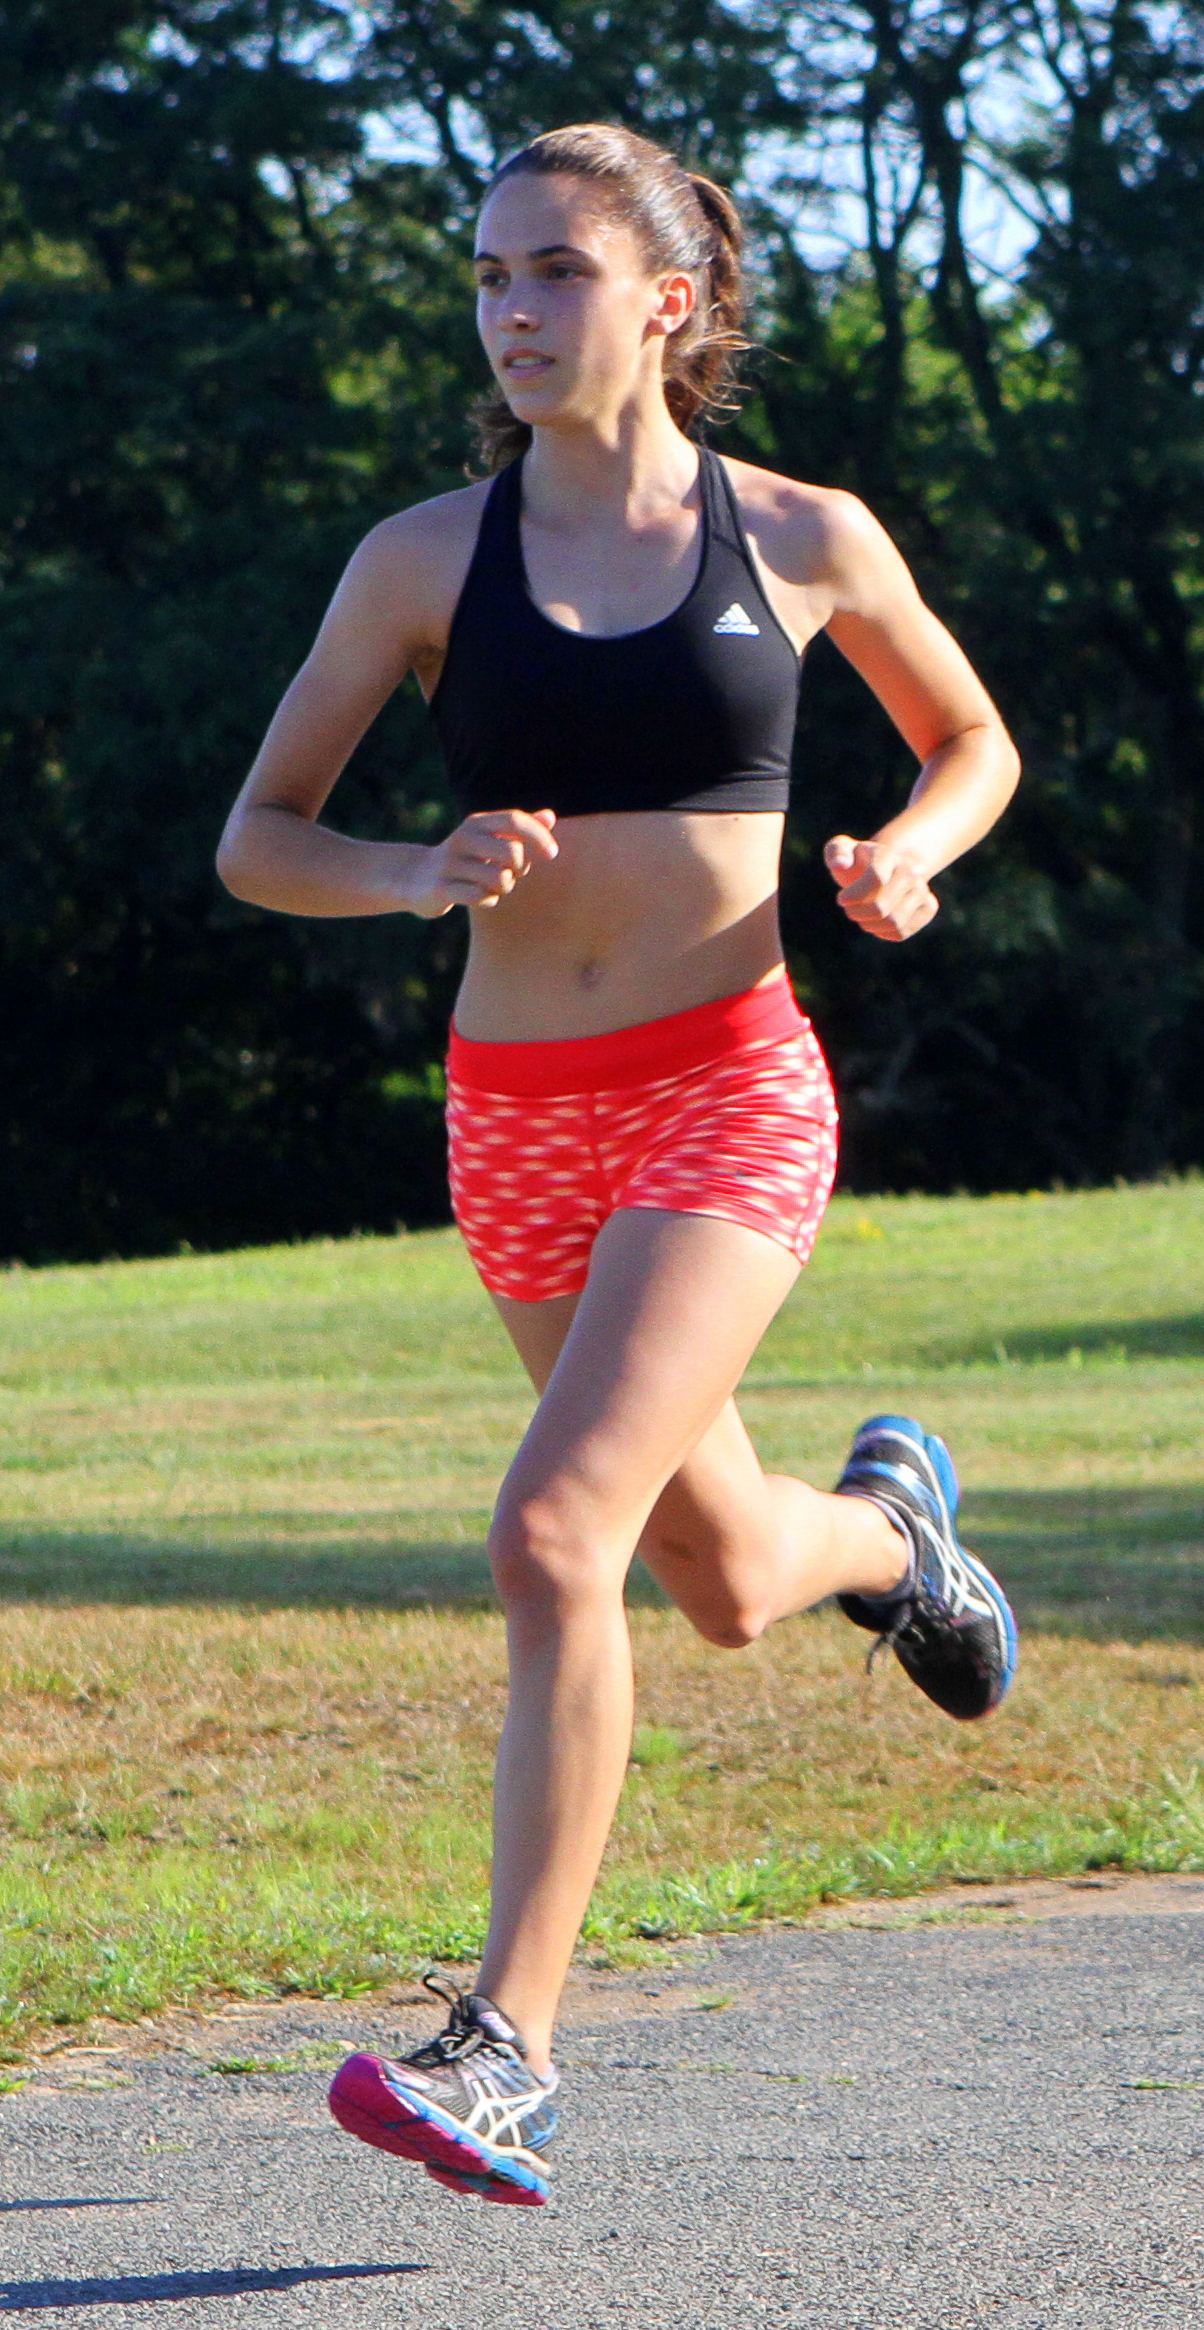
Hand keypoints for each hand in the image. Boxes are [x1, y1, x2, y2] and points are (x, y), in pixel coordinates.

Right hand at [409, 808, 558, 918]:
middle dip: (520, 868)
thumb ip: (521, 829)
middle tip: (511, 873)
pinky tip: (478, 896)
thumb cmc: (466, 859)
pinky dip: (488, 900)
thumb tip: (550, 817)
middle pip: (512, 852)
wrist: (416, 877)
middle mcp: (463, 838)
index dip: (539, 836)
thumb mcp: (490, 839)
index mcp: (477, 822)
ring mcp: (450, 863)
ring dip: (504, 888)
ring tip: (493, 886)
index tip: (552, 854)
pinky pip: (481, 897)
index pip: (515, 820)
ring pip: (500, 879)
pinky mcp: (441, 887)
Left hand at [823, 835, 938, 941]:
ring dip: (870, 924)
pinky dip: (883, 933)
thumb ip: (836, 851)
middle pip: (881, 907)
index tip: (841, 899)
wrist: (885, 868)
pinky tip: (877, 922)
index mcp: (888, 855)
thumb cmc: (857, 862)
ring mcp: (922, 889)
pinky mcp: (928, 907)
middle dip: (858, 913)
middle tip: (850, 910)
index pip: (876, 879)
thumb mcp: (840, 850)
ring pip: (894, 922)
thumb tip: (841, 864)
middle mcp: (910, 871)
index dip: (854, 895)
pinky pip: (902, 932)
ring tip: (862, 916)